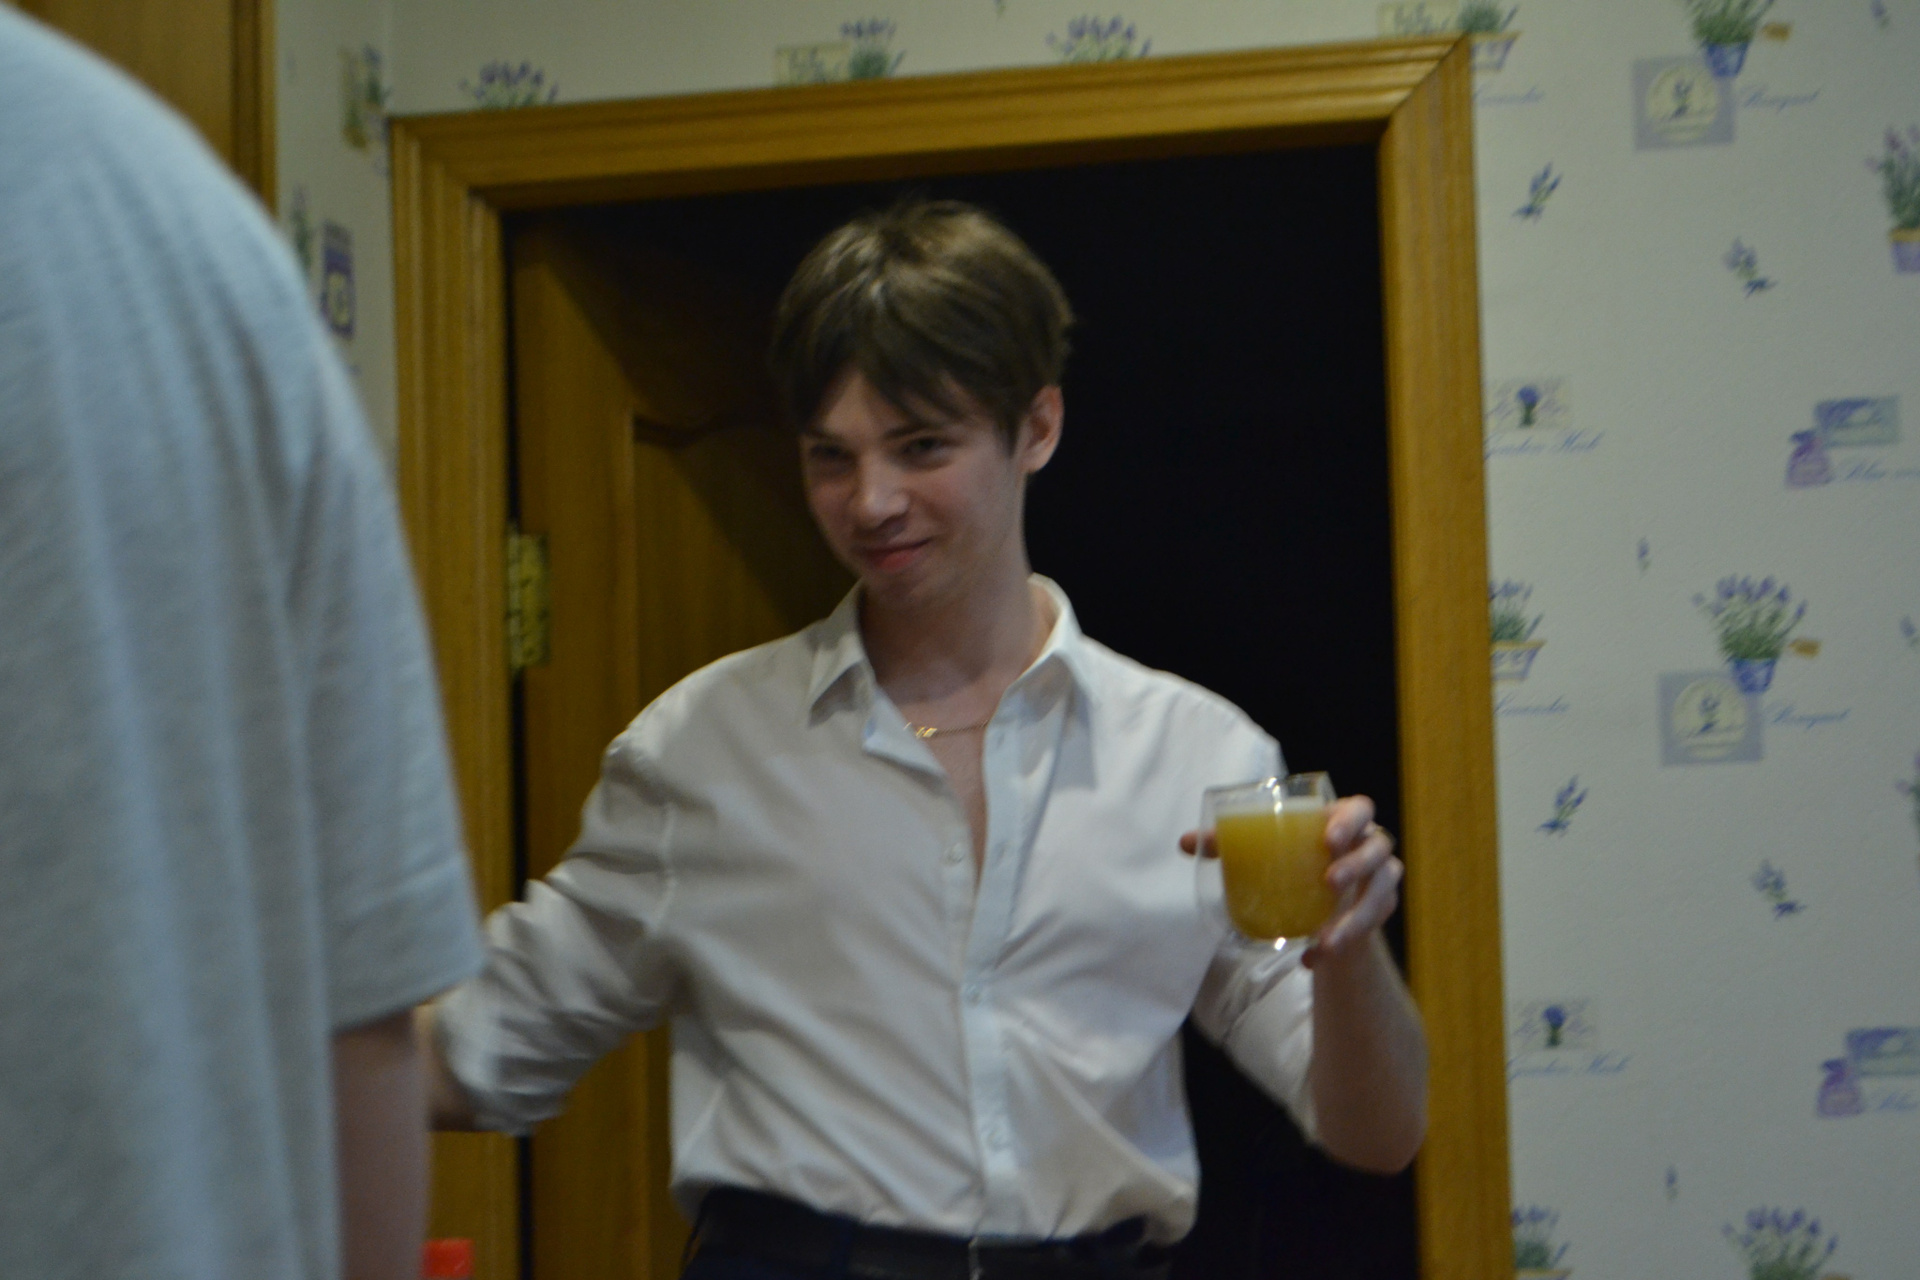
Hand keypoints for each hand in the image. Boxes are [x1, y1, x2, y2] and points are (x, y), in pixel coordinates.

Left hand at [1178, 795, 1401, 969]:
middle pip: (1378, 845)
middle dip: (1358, 864)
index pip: (1359, 808)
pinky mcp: (1381, 907)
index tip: (1329, 839)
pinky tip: (1315, 956)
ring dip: (1357, 915)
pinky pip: (1372, 925)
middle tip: (1330, 881)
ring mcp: (1380, 876)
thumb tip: (1185, 842)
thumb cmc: (1292, 862)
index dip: (1350, 819)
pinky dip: (1345, 942)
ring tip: (1326, 937)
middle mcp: (1368, 844)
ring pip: (1383, 889)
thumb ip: (1230, 844)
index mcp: (1342, 821)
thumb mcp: (1266, 852)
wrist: (1321, 902)